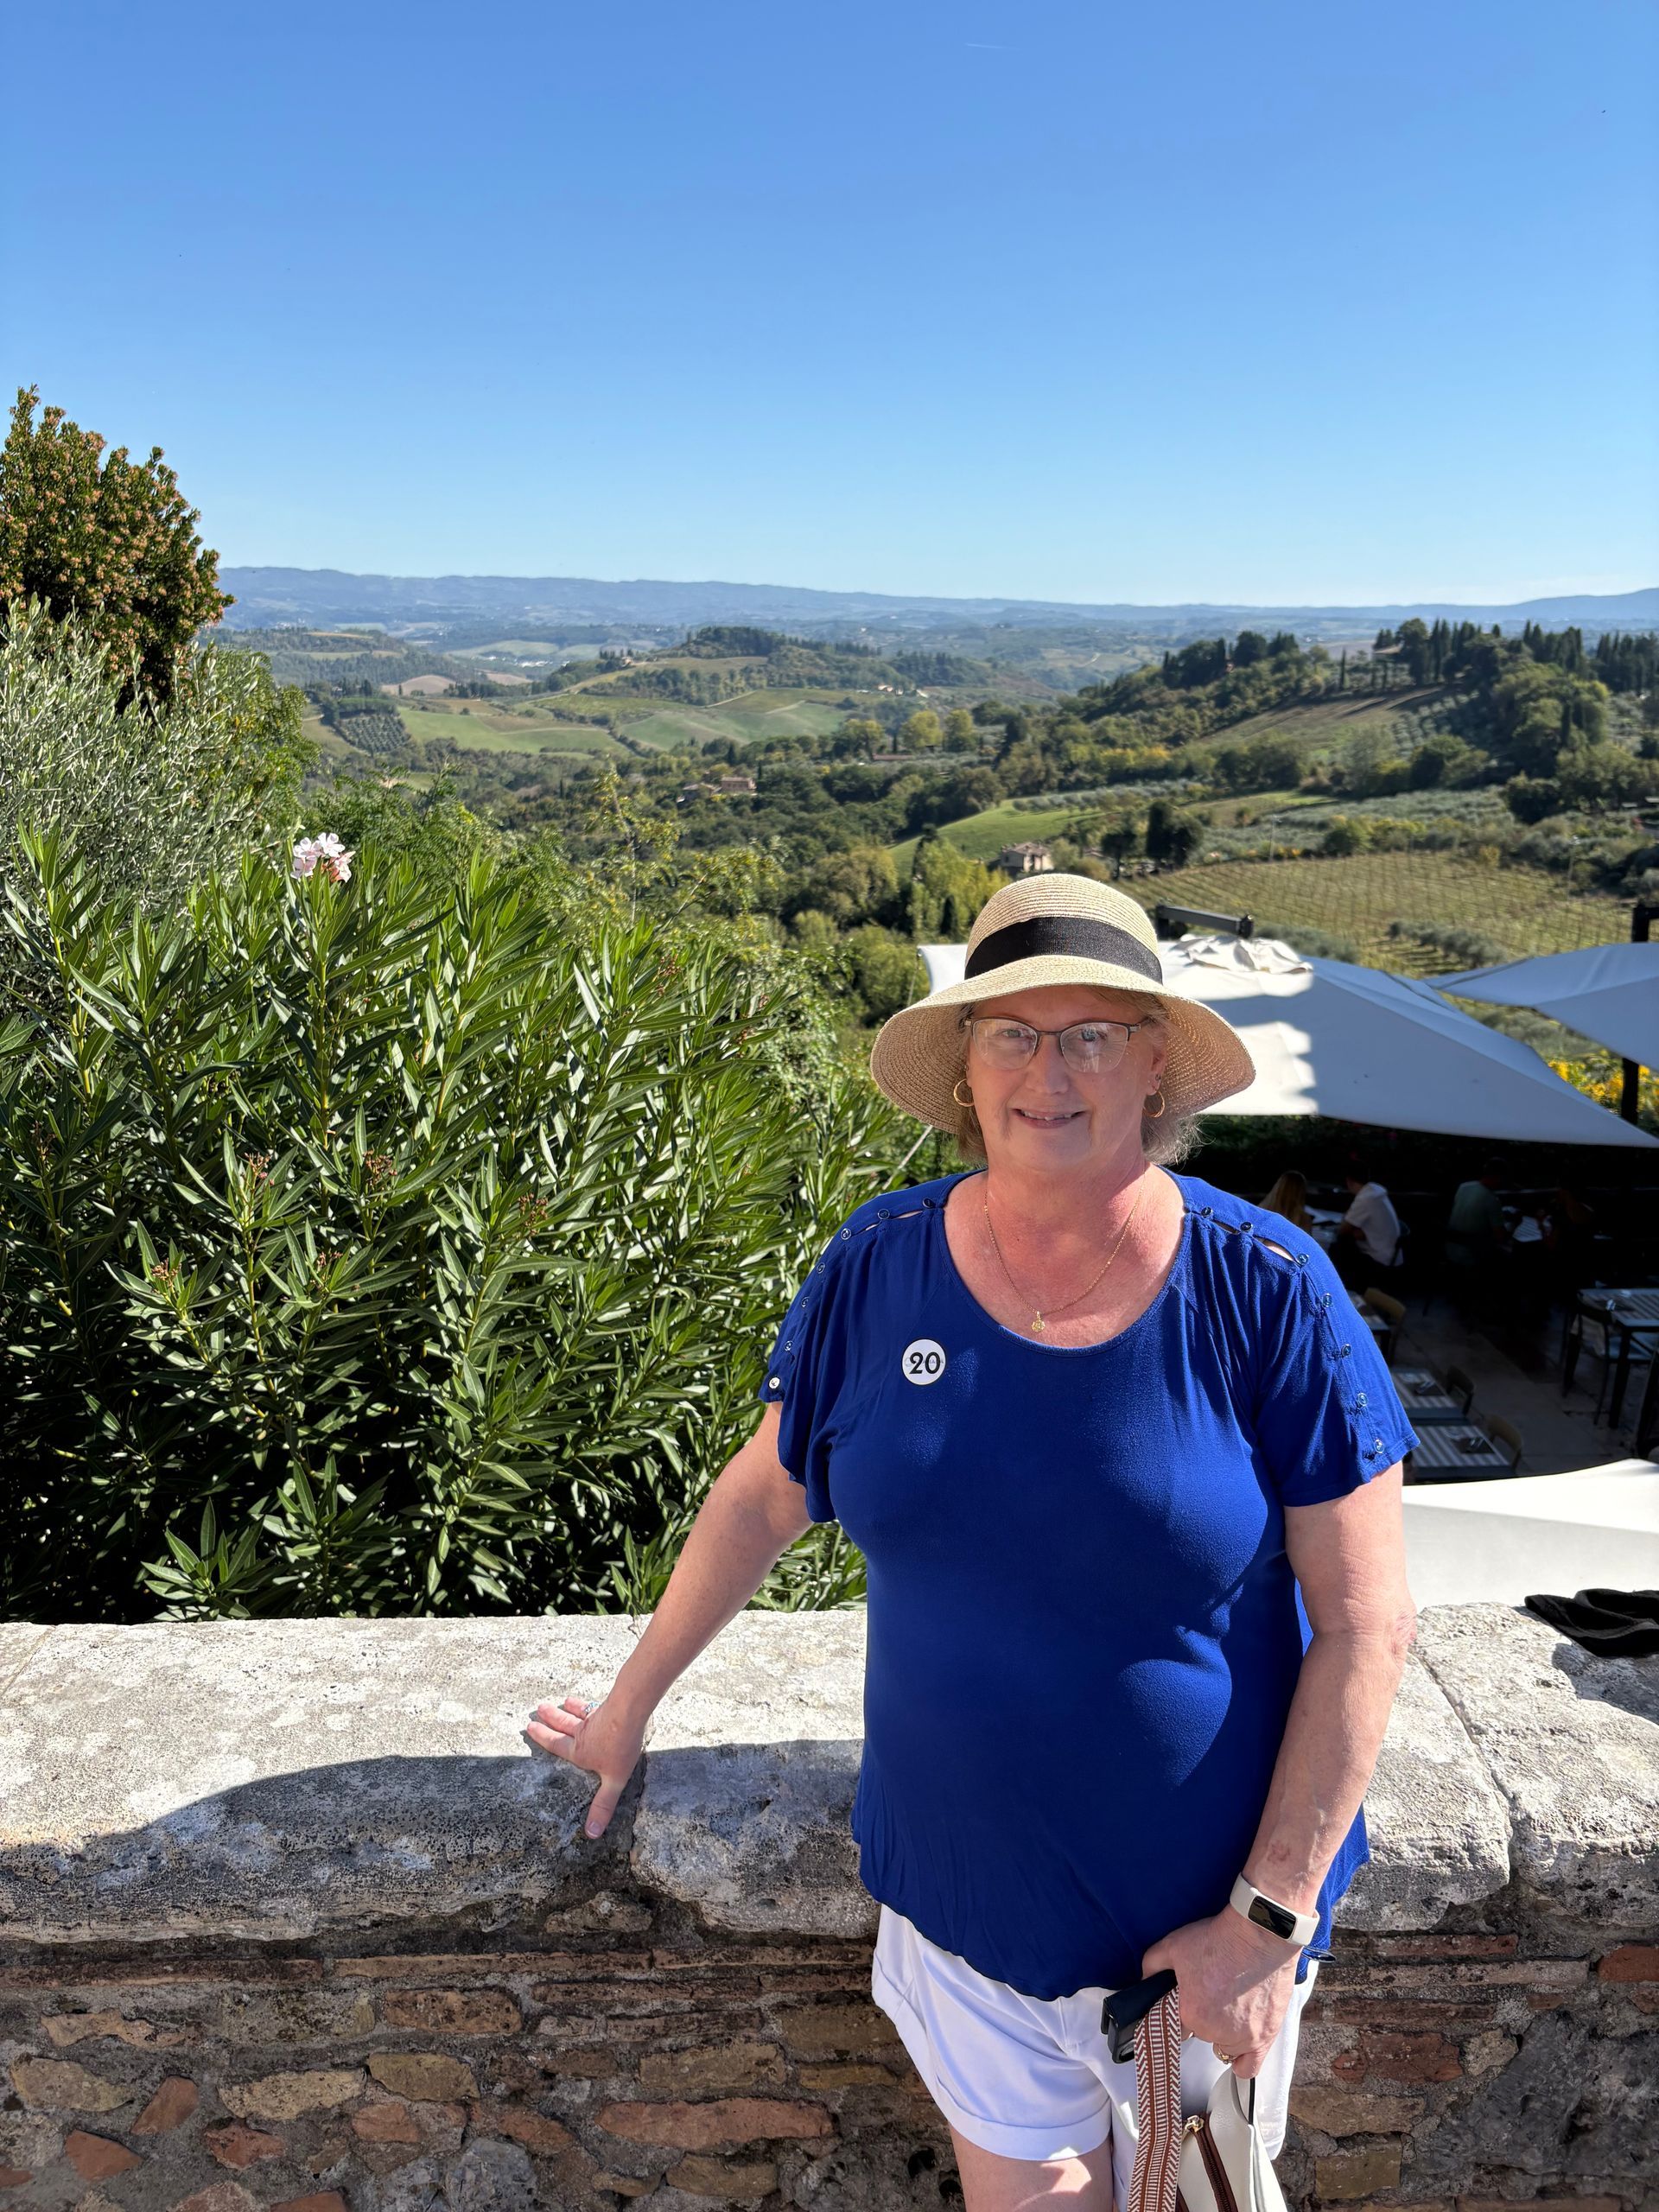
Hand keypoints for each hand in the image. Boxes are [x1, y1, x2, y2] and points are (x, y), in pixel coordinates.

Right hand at [524, 1692, 645, 1838]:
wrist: (630, 1712)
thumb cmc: (621, 1747)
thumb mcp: (614, 1781)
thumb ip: (603, 1805)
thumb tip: (591, 1834)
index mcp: (581, 1753)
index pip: (557, 1745)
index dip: (543, 1737)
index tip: (530, 1727)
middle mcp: (583, 1735)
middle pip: (562, 1727)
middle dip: (548, 1722)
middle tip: (534, 1713)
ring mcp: (592, 1719)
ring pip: (572, 1716)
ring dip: (560, 1712)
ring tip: (546, 1706)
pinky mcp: (604, 1707)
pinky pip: (588, 1706)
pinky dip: (581, 1704)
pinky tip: (575, 1699)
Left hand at [1140, 1909, 1301, 2078]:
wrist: (1259, 1935)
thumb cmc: (1219, 1939)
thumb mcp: (1173, 1944)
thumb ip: (1152, 1965)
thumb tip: (1144, 1980)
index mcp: (1192, 2014)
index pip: (1176, 2030)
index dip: (1180, 2014)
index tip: (1185, 2004)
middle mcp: (1216, 2032)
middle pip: (1202, 2036)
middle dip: (1202, 2018)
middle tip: (1210, 1995)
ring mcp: (1243, 2038)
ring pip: (1224, 2048)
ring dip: (1222, 2034)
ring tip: (1228, 2009)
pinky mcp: (1265, 2037)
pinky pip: (1250, 2067)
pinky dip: (1243, 2061)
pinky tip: (1239, 2047)